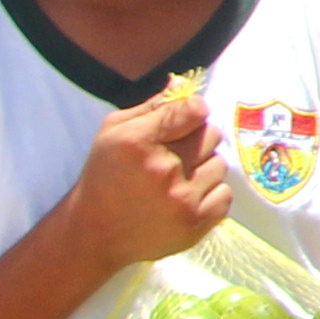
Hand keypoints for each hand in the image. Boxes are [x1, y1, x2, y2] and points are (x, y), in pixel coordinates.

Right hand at [68, 85, 227, 275]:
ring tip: (177, 180)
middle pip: (211, 135)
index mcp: (138, 141)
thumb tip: (184, 83)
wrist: (94, 235)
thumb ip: (152, 107)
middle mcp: (162, 169)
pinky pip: (225, 194)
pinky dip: (210, 195)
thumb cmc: (104, 177)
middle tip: (176, 155)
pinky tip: (186, 199)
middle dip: (198, 140)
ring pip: (219, 165)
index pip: (194, 110)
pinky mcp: (195, 224)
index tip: (187, 119)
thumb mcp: (114, 133)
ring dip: (203, 169)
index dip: (194, 111)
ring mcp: (181, 199)